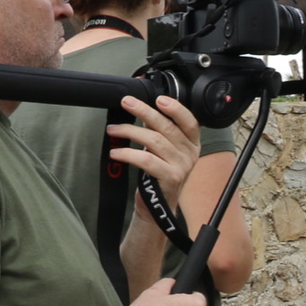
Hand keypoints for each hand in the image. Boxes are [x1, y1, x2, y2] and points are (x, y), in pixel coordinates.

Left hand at [107, 96, 201, 210]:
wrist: (158, 207)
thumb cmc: (159, 175)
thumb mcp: (164, 150)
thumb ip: (158, 130)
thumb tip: (142, 107)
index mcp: (192, 143)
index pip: (189, 121)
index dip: (176, 109)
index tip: (159, 99)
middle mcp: (190, 154)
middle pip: (167, 127)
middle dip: (144, 112)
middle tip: (126, 103)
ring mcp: (181, 167)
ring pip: (154, 141)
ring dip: (130, 131)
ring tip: (113, 129)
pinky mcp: (170, 178)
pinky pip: (146, 160)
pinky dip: (128, 154)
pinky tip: (115, 152)